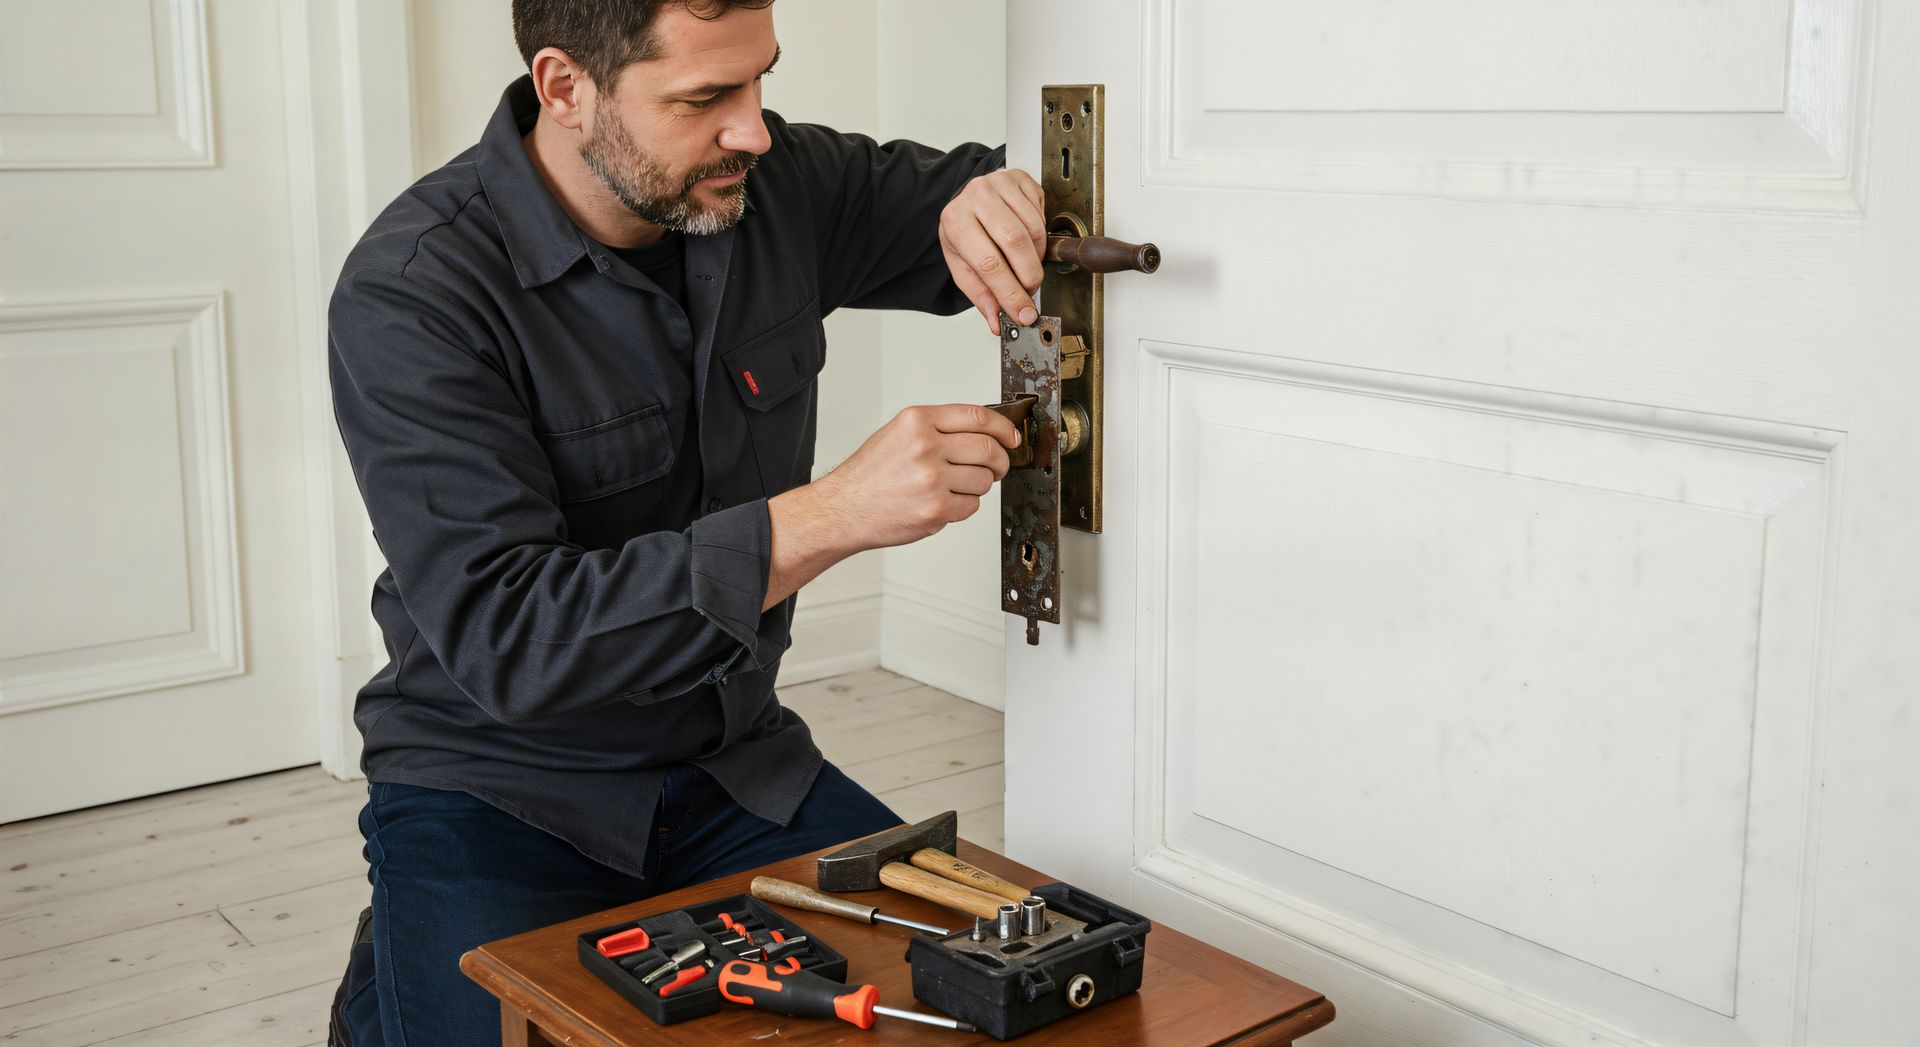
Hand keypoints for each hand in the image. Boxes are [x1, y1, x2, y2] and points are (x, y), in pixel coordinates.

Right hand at [763, 405, 1022, 609]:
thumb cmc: (869, 475)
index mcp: (917, 421)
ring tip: (958, 487)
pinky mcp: (935, 509)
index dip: (1004, 428)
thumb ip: (938, 428)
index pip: (978, 417)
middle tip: (998, 466)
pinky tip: (944, 502)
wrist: (843, 509)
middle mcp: (925, 446)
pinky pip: (972, 506)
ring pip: (984, 480)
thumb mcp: (898, 433)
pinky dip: (965, 506)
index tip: (1011, 437)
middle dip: (1000, 460)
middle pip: (988, 449)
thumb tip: (983, 432)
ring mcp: (931, 479)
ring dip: (980, 486)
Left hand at [939, 170, 1045, 334]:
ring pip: (1033, 229)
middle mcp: (975, 197)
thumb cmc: (965, 232)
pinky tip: (1027, 238)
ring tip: (1025, 262)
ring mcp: (998, 184)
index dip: (1010, 293)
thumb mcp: (963, 265)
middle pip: (1015, 243)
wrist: (968, 200)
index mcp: (955, 222)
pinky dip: (1040, 235)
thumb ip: (981, 294)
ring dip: (1037, 256)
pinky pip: (1041, 213)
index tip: (1025, 313)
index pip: (988, 264)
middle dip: (1029, 275)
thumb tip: (999, 321)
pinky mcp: (1019, 179)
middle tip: (1030, 289)